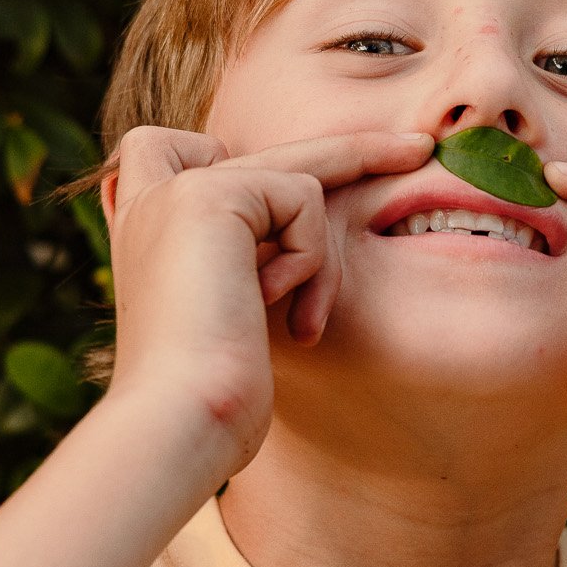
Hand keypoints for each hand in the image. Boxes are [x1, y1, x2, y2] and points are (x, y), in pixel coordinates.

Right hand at [100, 124, 432, 476]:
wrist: (177, 418)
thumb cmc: (210, 399)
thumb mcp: (228, 319)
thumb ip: (242, 266)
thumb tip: (299, 229)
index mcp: (145, 231)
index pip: (169, 150)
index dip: (216, 156)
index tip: (272, 199)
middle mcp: (151, 201)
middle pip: (264, 152)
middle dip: (350, 150)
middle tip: (420, 148)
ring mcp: (177, 190)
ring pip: (300, 175)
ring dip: (319, 255)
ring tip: (303, 323)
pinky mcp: (209, 193)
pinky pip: (303, 198)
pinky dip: (308, 257)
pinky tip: (275, 307)